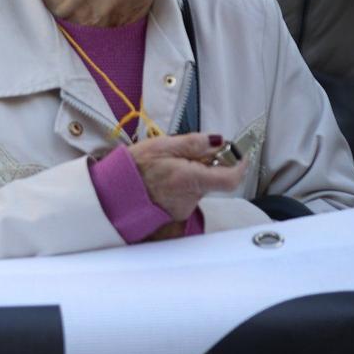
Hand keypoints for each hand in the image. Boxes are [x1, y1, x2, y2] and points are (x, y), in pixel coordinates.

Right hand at [124, 133, 244, 222]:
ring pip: (202, 185)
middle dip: (210, 164)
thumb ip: (193, 143)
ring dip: (195, 172)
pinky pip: (190, 193)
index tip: (238, 152)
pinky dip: (184, 182)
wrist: (113, 194)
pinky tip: (166, 176)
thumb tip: (219, 140)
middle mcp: (191, 196)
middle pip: (215, 179)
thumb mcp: (162, 145)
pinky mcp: (178, 212)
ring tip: (171, 162)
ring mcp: (186, 207)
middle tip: (193, 150)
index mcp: (189, 178)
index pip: (230, 178)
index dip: (240, 164)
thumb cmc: (133, 168)